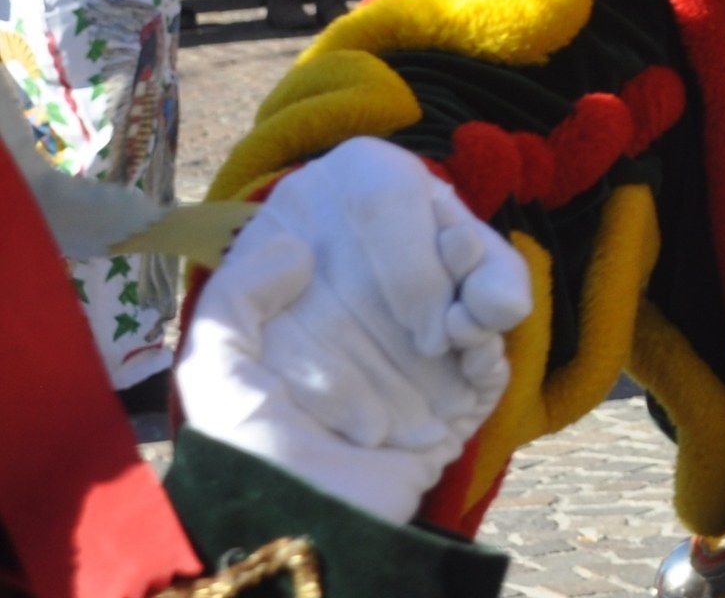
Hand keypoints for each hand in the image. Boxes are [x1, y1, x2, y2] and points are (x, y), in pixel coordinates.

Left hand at [174, 137, 530, 523]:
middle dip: (462, 244)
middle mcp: (378, 299)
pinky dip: (496, 337)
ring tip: (477, 313)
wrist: (302, 529)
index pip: (379, 205)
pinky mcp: (462, 389)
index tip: (381, 265)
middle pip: (447, 227)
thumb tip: (299, 250)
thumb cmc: (249, 454)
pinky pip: (498, 344)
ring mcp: (426, 343)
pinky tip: (475, 351)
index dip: (399, 222)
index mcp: (319, 282)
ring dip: (490, 280)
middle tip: (455, 266)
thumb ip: (236, 297)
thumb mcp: (215, 372)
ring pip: (485, 276)